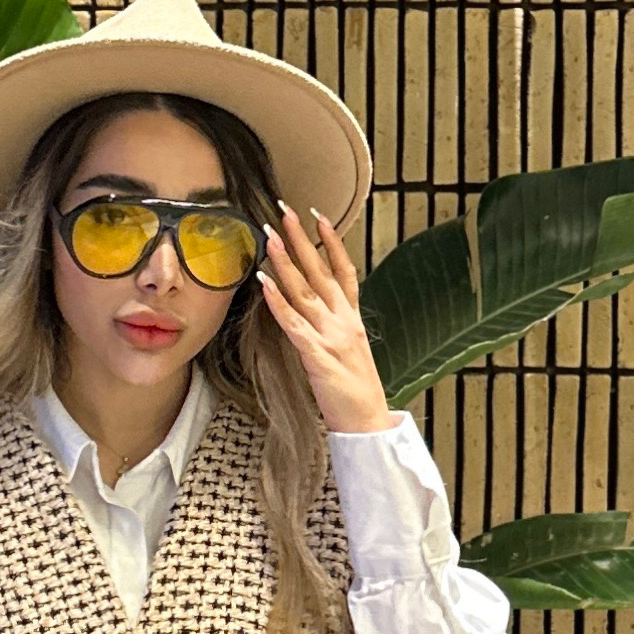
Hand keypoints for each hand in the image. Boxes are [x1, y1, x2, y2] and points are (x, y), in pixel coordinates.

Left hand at [257, 203, 400, 437]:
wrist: (369, 423)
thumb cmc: (358, 392)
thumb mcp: (352, 351)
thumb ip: (337, 328)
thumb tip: (319, 313)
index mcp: (353, 319)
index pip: (344, 270)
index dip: (332, 241)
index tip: (319, 215)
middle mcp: (344, 321)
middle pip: (321, 271)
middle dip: (302, 238)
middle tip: (286, 210)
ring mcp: (331, 336)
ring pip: (305, 291)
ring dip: (285, 262)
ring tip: (270, 237)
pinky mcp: (317, 355)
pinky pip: (294, 324)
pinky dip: (279, 303)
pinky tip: (264, 284)